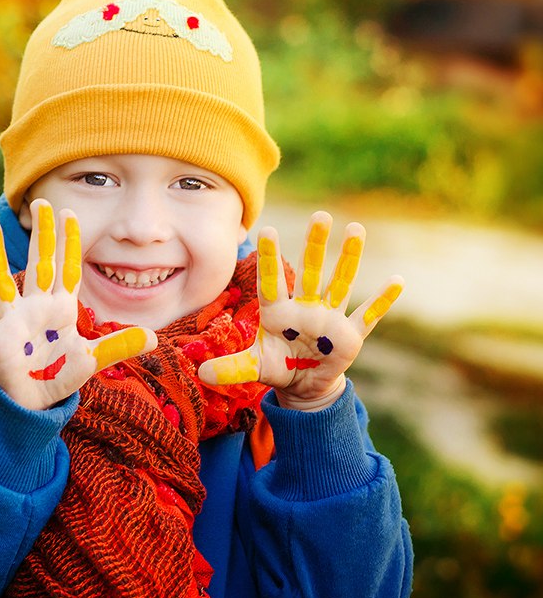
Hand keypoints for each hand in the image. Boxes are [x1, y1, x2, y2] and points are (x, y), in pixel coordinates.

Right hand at [0, 199, 156, 410]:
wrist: (34, 401)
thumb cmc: (59, 373)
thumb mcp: (92, 359)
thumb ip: (118, 346)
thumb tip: (154, 337)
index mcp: (60, 307)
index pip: (66, 268)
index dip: (68, 242)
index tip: (69, 213)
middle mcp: (36, 307)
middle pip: (38, 264)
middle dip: (40, 235)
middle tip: (40, 201)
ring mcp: (14, 320)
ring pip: (3, 281)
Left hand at [198, 211, 403, 410]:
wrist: (304, 382)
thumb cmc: (277, 364)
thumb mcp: (252, 367)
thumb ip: (230, 368)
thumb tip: (201, 375)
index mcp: (277, 311)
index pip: (272, 281)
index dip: (270, 258)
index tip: (266, 230)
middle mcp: (304, 307)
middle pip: (310, 272)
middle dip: (316, 245)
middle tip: (320, 215)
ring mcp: (329, 318)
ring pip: (340, 283)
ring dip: (349, 258)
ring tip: (356, 229)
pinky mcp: (350, 335)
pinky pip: (368, 315)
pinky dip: (382, 301)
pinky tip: (396, 281)